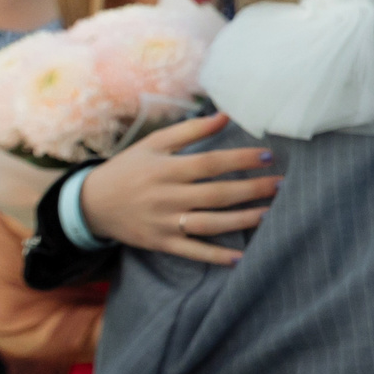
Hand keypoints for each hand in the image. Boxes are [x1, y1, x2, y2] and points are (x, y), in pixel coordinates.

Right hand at [77, 113, 279, 265]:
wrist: (90, 203)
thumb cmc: (128, 168)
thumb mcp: (153, 144)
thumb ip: (190, 130)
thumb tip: (225, 115)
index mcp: (166, 168)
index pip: (210, 164)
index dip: (240, 160)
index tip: (267, 157)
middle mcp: (167, 196)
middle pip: (216, 195)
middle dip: (252, 190)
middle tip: (282, 185)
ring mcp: (164, 222)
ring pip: (210, 224)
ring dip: (242, 221)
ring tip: (270, 214)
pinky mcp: (161, 243)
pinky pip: (192, 251)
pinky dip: (216, 256)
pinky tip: (241, 257)